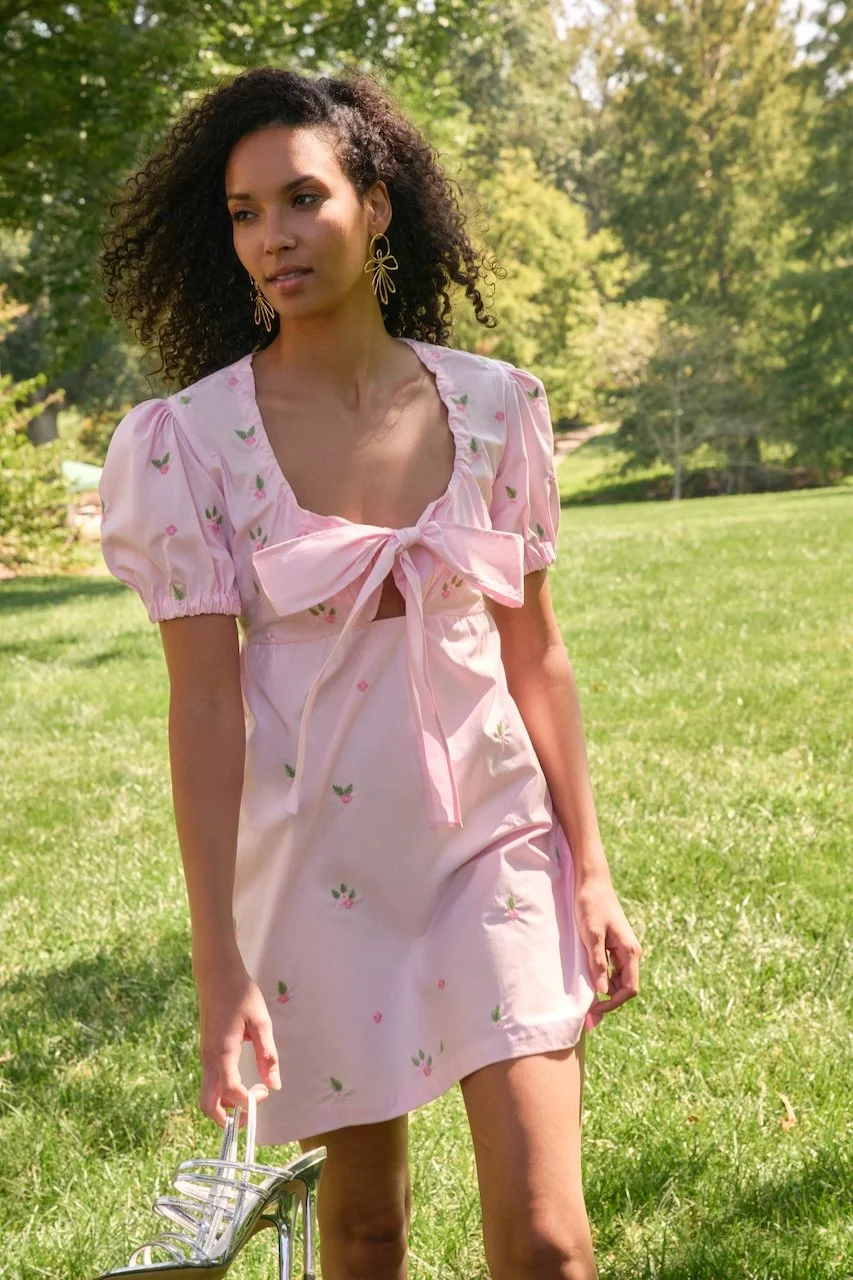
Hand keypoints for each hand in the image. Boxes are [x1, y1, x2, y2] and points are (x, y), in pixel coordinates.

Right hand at [195, 960, 280, 1126]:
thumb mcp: (260, 1021)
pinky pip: (211, 1082)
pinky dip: (224, 1093)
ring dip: (227, 1106)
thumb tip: (274, 1085)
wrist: (216, 975)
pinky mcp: (207, 1053)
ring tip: (252, 1096)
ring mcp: (205, 1057)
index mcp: (222, 1052)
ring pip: (208, 1095)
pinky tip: (243, 1083)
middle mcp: (208, 1059)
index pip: (229, 1092)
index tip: (265, 1091)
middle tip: (252, 1113)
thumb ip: (267, 1054)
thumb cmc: (241, 994)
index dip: (247, 1101)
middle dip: (228, 1118)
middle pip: (208, 1105)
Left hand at [573, 867, 641, 1029]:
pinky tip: (587, 979)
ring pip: (618, 979)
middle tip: (587, 1012)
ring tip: (584, 998)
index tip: (594, 1010)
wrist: (592, 882)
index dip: (613, 1003)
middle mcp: (631, 953)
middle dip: (608, 1001)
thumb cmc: (591, 905)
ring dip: (604, 990)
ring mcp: (623, 949)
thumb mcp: (592, 935)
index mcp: (630, 951)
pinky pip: (612, 969)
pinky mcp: (614, 945)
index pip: (629, 989)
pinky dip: (601, 977)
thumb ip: (598, 963)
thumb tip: (603, 991)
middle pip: (625, 987)